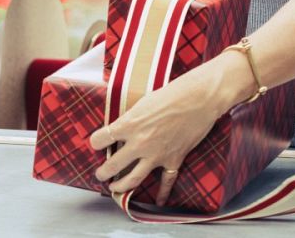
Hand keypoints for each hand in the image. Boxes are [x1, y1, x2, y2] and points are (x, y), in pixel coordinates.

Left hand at [89, 71, 224, 204]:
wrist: (199, 99)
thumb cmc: (172, 94)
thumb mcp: (144, 102)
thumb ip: (132, 118)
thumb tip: (123, 127)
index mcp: (129, 124)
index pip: (100, 139)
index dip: (95, 141)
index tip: (96, 143)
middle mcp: (140, 143)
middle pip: (112, 166)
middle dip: (103, 172)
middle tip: (100, 174)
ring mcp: (156, 154)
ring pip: (132, 179)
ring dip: (120, 187)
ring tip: (114, 188)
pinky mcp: (173, 160)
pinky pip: (166, 182)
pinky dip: (162, 194)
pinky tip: (159, 200)